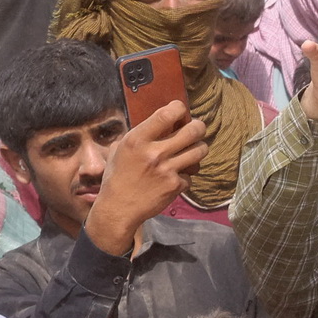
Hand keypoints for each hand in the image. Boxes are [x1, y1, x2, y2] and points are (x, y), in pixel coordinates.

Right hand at [85, 100, 206, 255]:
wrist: (118, 209)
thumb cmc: (118, 176)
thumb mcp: (121, 149)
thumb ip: (141, 134)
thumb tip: (162, 121)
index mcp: (137, 139)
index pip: (167, 114)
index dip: (179, 109)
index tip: (180, 111)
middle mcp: (154, 153)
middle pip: (193, 131)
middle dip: (198, 127)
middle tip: (195, 129)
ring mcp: (167, 170)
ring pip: (200, 150)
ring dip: (198, 148)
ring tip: (192, 150)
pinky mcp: (175, 186)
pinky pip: (191, 174)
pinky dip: (186, 175)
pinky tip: (176, 176)